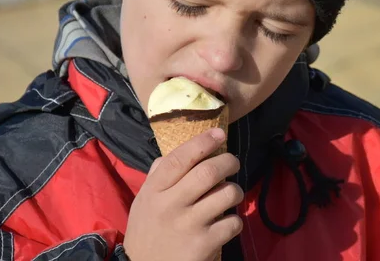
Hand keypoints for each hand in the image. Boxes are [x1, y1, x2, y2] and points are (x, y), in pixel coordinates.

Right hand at [124, 128, 243, 260]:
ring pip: (226, 194)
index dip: (202, 142)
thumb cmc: (148, 232)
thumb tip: (171, 154)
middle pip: (208, 172)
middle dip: (229, 161)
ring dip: (236, 190)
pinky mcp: (203, 245)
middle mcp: (170, 206)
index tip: (219, 133)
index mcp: (154, 191)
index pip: (179, 159)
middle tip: (234, 162)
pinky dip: (236, 220)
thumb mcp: (144, 202)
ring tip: (231, 194)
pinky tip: (227, 222)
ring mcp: (188, 226)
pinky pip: (233, 222)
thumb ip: (157, 177)